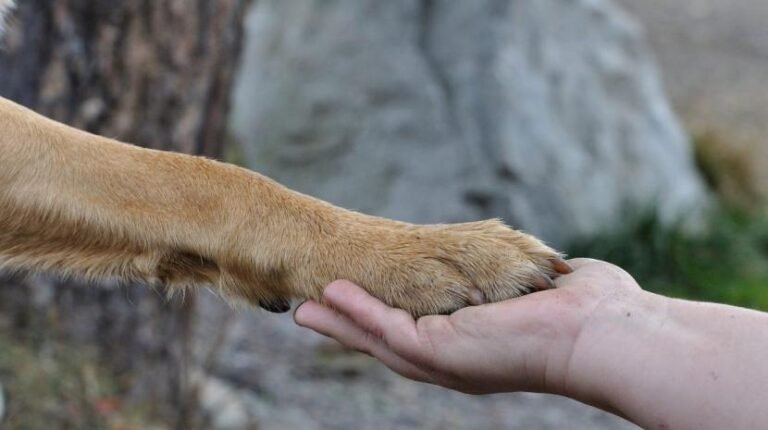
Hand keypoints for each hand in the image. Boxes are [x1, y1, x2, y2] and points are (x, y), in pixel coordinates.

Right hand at [293, 258, 642, 394]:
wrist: (603, 332)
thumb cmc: (587, 310)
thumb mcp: (541, 289)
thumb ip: (529, 280)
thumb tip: (551, 269)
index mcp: (474, 347)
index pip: (418, 331)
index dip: (384, 318)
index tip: (357, 302)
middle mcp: (454, 360)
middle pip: (387, 343)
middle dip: (349, 327)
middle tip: (309, 312)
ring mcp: (444, 360)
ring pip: (377, 340)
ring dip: (340, 322)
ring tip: (306, 307)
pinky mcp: (439, 351)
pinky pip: (386, 329)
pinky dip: (356, 313)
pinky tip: (330, 296)